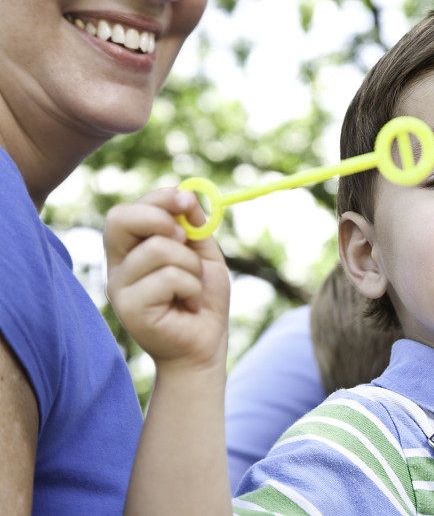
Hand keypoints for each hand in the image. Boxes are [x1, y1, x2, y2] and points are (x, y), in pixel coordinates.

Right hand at [105, 188, 230, 371]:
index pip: (127, 211)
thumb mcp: (204, 255)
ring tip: (193, 287)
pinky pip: (169, 277)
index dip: (158, 198)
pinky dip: (192, 287)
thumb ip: (195, 227)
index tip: (187, 201)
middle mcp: (118, 266)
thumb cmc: (202, 301)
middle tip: (187, 240)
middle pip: (121, 218)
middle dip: (162, 218)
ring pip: (158, 249)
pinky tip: (190, 304)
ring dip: (191, 266)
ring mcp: (120, 288)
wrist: (205, 347)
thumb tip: (188, 196)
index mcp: (131, 250)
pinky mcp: (131, 309)